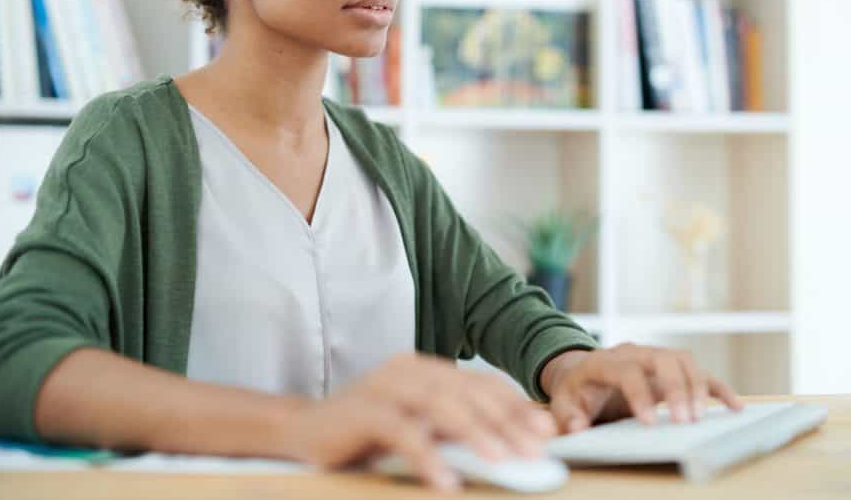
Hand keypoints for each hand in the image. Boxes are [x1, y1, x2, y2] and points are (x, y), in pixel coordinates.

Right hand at [278, 353, 556, 490]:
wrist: (303, 431)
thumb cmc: (367, 432)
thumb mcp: (420, 426)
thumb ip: (458, 427)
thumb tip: (514, 441)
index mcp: (427, 369)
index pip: (481, 384)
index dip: (516, 406)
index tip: (547, 431)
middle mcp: (408, 370)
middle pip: (467, 392)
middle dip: (506, 422)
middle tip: (535, 450)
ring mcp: (383, 387)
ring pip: (440, 405)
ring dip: (475, 434)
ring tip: (502, 462)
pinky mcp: (361, 411)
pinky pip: (401, 431)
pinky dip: (427, 456)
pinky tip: (446, 481)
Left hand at [540, 344, 744, 433]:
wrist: (581, 371)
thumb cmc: (574, 390)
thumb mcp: (561, 403)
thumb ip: (566, 417)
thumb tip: (576, 428)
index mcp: (606, 360)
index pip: (627, 370)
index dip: (639, 394)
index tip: (648, 422)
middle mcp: (634, 353)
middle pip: (663, 359)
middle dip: (676, 389)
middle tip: (684, 422)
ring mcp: (655, 357)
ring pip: (684, 361)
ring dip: (697, 387)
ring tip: (700, 419)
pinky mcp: (671, 368)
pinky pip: (699, 372)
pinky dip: (718, 388)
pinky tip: (734, 407)